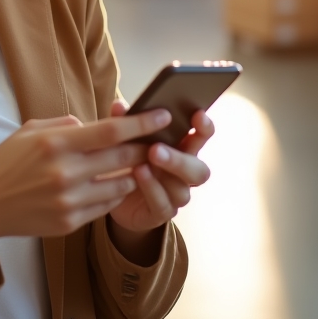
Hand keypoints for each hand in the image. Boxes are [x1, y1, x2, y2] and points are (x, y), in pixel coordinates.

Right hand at [0, 109, 172, 257]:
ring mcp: (69, 200)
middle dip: (145, 149)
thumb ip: (65, 124)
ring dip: (133, 175)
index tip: (164, 116)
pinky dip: (113, 194)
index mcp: (55, 142)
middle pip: (122, 158)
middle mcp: (64, 172)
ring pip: (120, 186)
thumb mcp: (30, 130)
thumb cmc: (7, 163)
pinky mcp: (70, 223)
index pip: (111, 131)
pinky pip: (105, 207)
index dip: (141, 123)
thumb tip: (95, 124)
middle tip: (159, 142)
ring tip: (137, 165)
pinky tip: (112, 185)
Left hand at [106, 100, 213, 235]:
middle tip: (156, 149)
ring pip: (182, 190)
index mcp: (181, 150)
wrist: (113, 196)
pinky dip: (151, 189)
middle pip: (198, 170)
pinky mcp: (161, 212)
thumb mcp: (125, 140)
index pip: (201, 138)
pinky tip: (139, 175)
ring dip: (163, 176)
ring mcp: (175, 195)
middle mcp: (184, 174)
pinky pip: (163, 205)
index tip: (198, 115)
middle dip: (180, 160)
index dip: (204, 128)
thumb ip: (125, 123)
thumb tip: (118, 105)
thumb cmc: (127, 161)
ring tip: (143, 164)